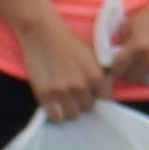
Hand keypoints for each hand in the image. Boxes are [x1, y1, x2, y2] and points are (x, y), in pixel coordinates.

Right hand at [16, 8, 108, 122]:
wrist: (41, 32)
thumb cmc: (67, 41)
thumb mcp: (91, 54)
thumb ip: (100, 72)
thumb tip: (107, 89)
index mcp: (95, 76)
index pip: (105, 100)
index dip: (98, 98)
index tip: (91, 94)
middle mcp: (81, 86)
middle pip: (88, 108)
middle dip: (82, 102)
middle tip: (74, 95)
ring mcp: (62, 92)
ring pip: (73, 115)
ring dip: (69, 109)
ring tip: (63, 99)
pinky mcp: (45, 95)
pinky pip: (56, 117)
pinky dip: (56, 114)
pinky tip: (54, 105)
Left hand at [106, 0, 148, 89]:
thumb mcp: (131, 24)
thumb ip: (121, 43)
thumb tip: (112, 59)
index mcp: (141, 43)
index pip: (118, 66)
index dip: (112, 67)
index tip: (112, 66)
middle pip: (132, 76)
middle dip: (126, 71)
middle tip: (126, 66)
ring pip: (146, 79)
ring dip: (140, 74)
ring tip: (139, 65)